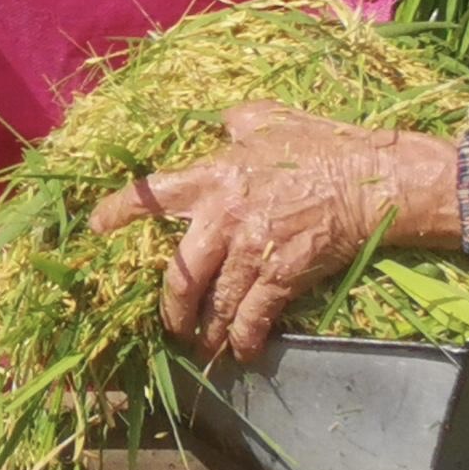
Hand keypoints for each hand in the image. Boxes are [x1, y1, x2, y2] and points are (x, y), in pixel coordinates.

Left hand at [90, 102, 463, 362]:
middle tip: (172, 324)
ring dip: (209, 330)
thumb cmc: (323, 145)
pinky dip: (246, 338)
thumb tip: (223, 123)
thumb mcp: (271, 118)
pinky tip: (244, 351)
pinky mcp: (281, 276)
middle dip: (171, 308)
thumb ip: (238, 123)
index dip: (119, 212)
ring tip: (207, 345)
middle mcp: (224, 216)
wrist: (372, 180)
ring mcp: (252, 250)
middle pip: (179, 274)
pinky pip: (254, 317)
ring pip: (216, 303)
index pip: (153, 194)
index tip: (96, 228)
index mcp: (215, 175)